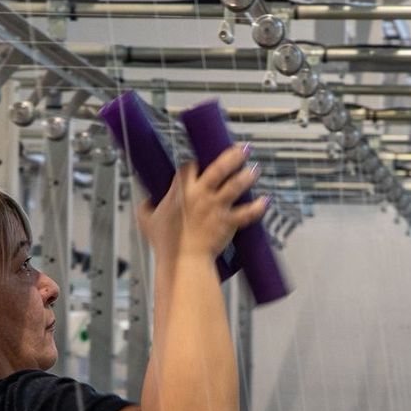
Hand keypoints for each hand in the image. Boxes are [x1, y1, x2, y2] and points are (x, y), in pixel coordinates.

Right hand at [135, 145, 266, 263]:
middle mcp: (200, 195)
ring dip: (247, 176)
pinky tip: (265, 201)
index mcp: (181, 191)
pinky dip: (257, 207)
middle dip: (232, 156)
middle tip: (242, 149)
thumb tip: (145, 202)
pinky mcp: (227, 222)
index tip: (200, 164)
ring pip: (235, 185)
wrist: (182, 261)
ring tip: (255, 169)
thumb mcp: (147, 222)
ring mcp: (216, 207)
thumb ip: (146, 208)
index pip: (190, 167)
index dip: (196, 164)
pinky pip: (247, 213)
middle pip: (219, 168)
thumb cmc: (166, 244)